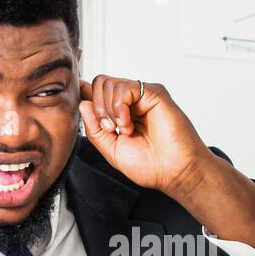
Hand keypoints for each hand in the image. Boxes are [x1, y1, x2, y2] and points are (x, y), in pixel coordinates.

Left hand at [78, 76, 213, 199]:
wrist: (173, 172)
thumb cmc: (150, 165)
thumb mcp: (110, 149)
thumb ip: (94, 128)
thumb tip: (82, 103)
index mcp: (121, 114)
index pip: (97, 93)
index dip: (85, 95)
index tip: (80, 104)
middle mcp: (131, 102)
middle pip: (100, 84)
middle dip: (97, 107)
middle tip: (109, 128)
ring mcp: (142, 96)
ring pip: (108, 83)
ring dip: (108, 109)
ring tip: (123, 129)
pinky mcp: (153, 92)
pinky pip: (124, 87)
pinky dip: (119, 106)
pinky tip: (128, 123)